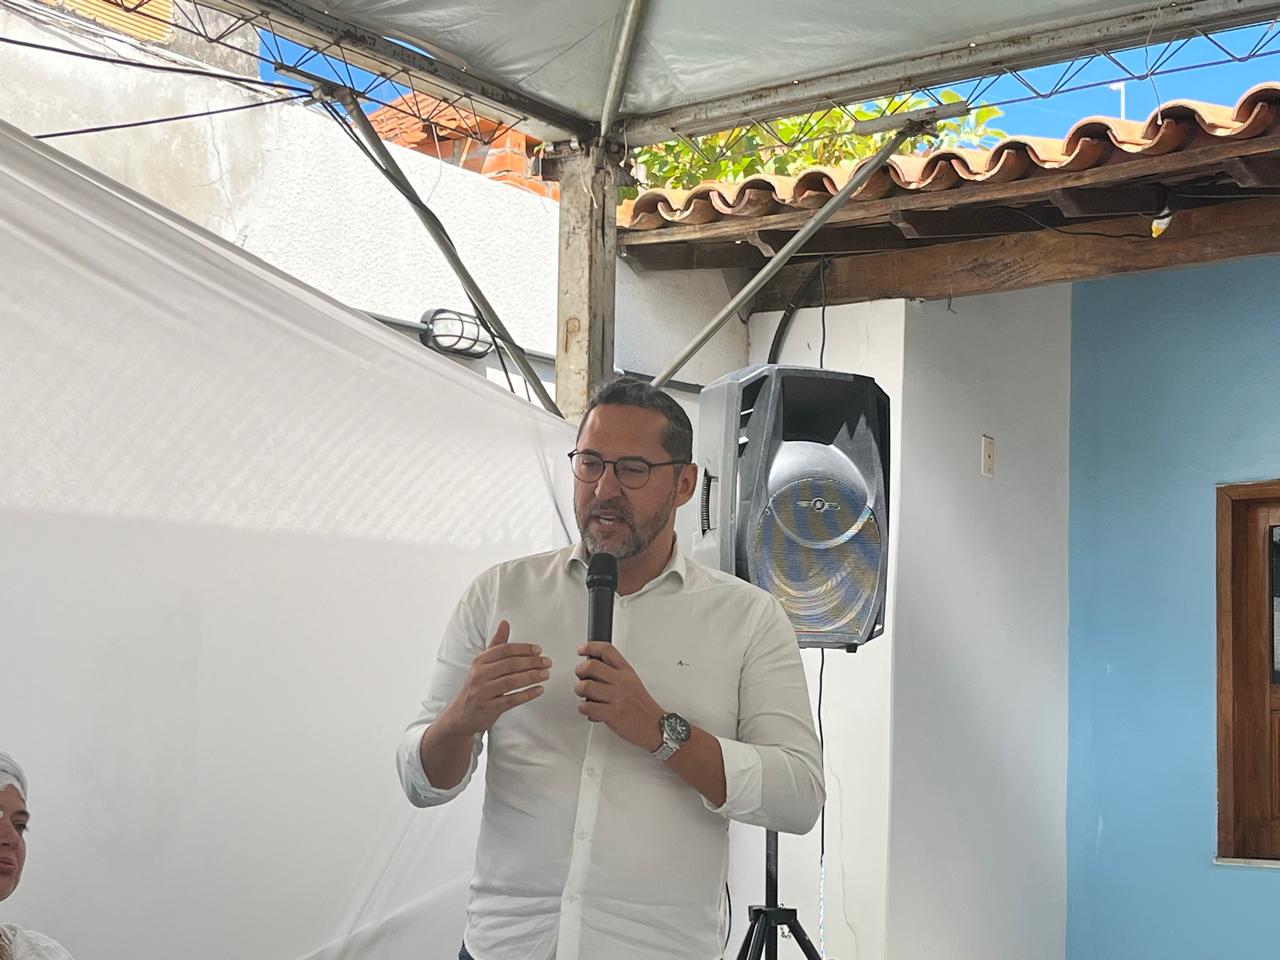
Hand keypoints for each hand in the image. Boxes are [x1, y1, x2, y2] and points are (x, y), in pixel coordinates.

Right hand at [442, 621, 550, 736]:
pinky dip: (527, 694)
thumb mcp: (483, 664)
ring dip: (532, 677)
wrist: (461, 715)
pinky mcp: (489, 708)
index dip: (523, 648)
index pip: (504, 650)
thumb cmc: (477, 686)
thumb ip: (496, 645)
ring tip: (546, 674)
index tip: (538, 650)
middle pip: (510, 664)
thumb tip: (505, 623)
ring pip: (512, 681)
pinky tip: (539, 689)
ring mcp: (483, 692)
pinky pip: (512, 699)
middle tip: (547, 662)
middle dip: (532, 662)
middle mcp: (480, 675)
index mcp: (479, 661)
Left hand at [575, 642, 664, 751]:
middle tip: (581, 676)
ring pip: (585, 686)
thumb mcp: (632, 681)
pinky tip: (589, 708)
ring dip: (579, 690)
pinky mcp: (611, 714)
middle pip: (591, 666)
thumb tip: (592, 666)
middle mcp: (621, 682)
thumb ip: (614, 672)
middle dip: (580, 671)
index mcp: (626, 671)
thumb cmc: (641, 705)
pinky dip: (583, 708)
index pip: (607, 650)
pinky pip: (587, 706)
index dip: (590, 647)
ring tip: (584, 695)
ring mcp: (616, 697)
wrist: (655, 726)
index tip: (582, 650)